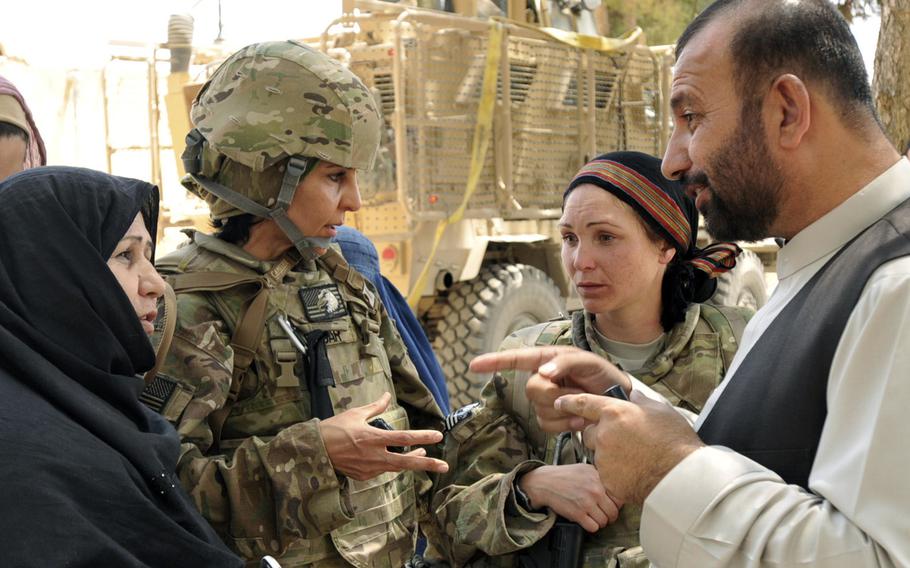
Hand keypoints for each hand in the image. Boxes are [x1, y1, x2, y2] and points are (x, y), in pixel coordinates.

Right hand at [318, 392, 448, 480]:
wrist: (315, 451)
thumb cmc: (334, 429)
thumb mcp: (355, 414)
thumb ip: (375, 407)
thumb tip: (387, 395)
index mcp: (373, 438)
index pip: (403, 438)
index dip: (422, 437)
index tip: (438, 436)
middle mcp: (374, 456)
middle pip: (406, 462)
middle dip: (427, 464)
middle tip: (444, 466)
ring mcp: (369, 468)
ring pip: (396, 467)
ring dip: (411, 461)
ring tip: (423, 456)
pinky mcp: (364, 476)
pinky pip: (382, 470)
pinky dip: (389, 463)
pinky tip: (393, 457)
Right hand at [470, 347, 629, 431]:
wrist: (618, 400)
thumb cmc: (602, 375)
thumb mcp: (588, 361)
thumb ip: (565, 363)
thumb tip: (543, 372)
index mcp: (546, 360)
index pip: (515, 359)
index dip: (493, 362)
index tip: (473, 366)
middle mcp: (542, 378)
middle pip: (531, 390)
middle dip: (555, 395)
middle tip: (575, 393)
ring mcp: (545, 401)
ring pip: (539, 410)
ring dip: (563, 411)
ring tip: (581, 407)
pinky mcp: (551, 419)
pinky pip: (546, 426)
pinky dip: (564, 425)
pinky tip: (578, 420)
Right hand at [519, 464, 621, 532]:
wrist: (545, 483)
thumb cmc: (564, 476)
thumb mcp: (585, 469)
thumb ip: (600, 476)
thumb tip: (614, 486)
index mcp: (598, 478)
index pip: (619, 497)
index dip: (616, 503)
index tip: (612, 504)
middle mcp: (594, 490)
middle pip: (614, 511)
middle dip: (610, 516)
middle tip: (605, 515)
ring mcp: (586, 503)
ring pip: (604, 521)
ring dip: (601, 522)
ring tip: (595, 518)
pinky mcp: (578, 514)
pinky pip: (594, 527)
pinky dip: (592, 526)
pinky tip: (587, 521)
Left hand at [555, 390, 703, 504]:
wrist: (679, 476)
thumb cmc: (674, 442)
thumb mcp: (661, 411)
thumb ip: (641, 402)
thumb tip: (634, 397)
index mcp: (614, 413)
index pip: (583, 403)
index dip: (570, 402)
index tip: (560, 402)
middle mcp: (604, 434)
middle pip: (590, 433)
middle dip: (600, 436)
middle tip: (623, 442)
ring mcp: (604, 458)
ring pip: (598, 454)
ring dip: (609, 455)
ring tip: (634, 458)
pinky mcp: (607, 479)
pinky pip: (606, 473)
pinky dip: (616, 473)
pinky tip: (634, 472)